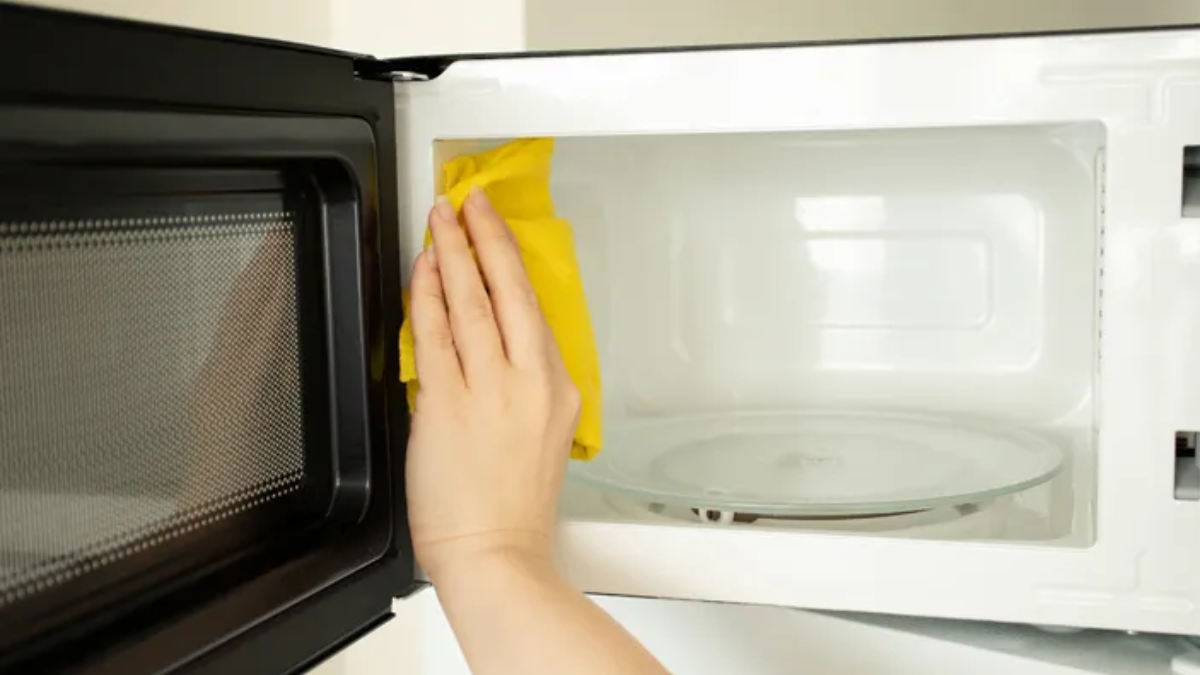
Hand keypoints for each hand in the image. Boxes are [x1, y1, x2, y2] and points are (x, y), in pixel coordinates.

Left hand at [405, 187, 579, 582]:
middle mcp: (531, 381)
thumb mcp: (542, 438)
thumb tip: (485, 349)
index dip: (511, 262)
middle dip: (486, 236)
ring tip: (441, 219)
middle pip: (509, 290)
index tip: (497, 233)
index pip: (533, 309)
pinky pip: (435, 334)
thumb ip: (520, 387)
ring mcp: (490, 389)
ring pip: (472, 302)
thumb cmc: (513, 510)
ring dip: (454, 252)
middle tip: (471, 200)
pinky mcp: (448, 404)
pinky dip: (429, 295)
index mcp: (559, 389)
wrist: (496, 556)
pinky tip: (423, 268)